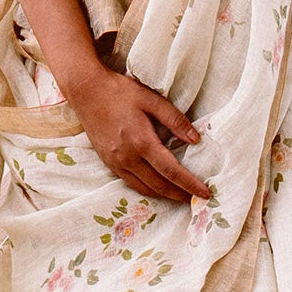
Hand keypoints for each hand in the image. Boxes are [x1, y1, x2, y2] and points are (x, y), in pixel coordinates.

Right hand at [71, 69, 210, 202]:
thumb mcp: (151, 99)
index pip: (171, 171)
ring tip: (181, 197)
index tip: (205, 193)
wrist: (86, 91)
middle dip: (180, 195)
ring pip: (144, 188)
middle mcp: (128, 158)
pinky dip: (147, 189)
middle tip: (197, 200)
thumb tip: (195, 139)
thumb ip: (175, 120)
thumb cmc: (119, 91)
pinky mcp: (108, 163)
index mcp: (142, 142)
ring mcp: (116, 163)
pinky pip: (131, 183)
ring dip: (164, 196)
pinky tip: (157, 187)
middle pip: (159, 185)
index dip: (190, 184)